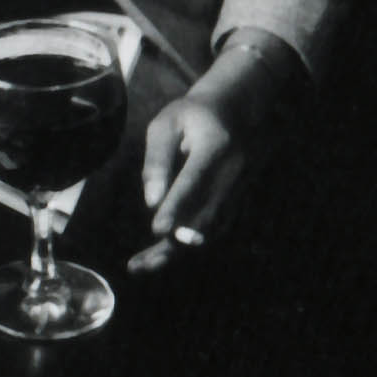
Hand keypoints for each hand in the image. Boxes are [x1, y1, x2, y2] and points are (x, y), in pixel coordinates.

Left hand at [128, 31, 299, 274]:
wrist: (235, 111)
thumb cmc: (191, 116)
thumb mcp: (166, 124)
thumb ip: (157, 161)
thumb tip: (151, 203)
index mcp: (215, 146)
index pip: (193, 181)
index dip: (176, 207)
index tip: (157, 230)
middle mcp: (233, 172)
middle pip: (204, 215)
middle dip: (173, 244)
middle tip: (138, 265)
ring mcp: (238, 189)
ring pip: (208, 229)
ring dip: (175, 251)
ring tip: (139, 266)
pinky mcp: (235, 201)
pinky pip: (211, 228)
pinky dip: (186, 244)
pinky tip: (157, 255)